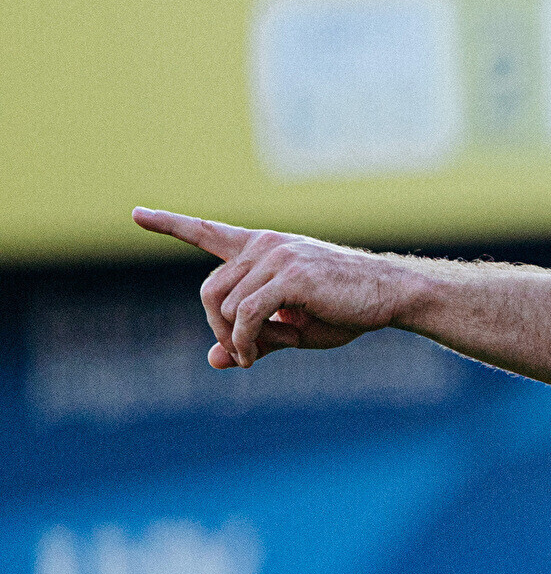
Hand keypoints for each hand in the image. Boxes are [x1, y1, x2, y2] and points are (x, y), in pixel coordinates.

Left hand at [131, 208, 408, 368]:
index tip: (136, 213)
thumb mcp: (293, 330)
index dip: (169, 223)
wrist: (392, 296)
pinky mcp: (290, 276)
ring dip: (235, 340)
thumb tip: (213, 360)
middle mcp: (265, 246)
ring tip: (257, 356)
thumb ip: (252, 339)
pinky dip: (243, 341)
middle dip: (216, 328)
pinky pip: (246, 315)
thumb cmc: (345, 310)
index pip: (208, 232)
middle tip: (241, 354)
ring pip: (226, 307)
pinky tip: (255, 356)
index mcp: (263, 248)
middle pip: (209, 291)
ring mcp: (277, 257)